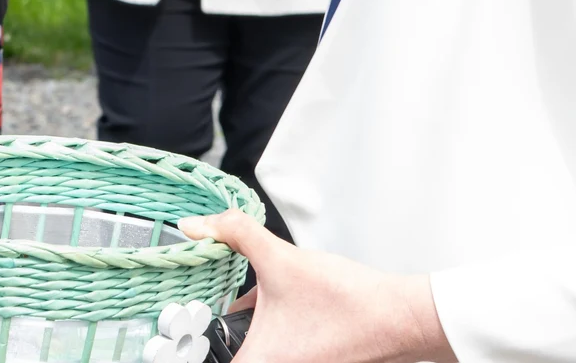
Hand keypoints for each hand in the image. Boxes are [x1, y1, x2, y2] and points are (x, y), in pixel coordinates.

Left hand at [177, 212, 453, 362]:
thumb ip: (234, 234)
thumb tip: (195, 226)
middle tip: (187, 315)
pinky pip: (268, 348)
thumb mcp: (282, 259)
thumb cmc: (352, 301)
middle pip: (226, 355)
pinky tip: (258, 301)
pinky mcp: (307, 361)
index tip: (172, 333)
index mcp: (263, 361)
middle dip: (208, 335)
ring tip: (218, 303)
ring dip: (234, 330)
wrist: (403, 317)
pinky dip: (257, 330)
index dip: (186, 351)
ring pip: (248, 350)